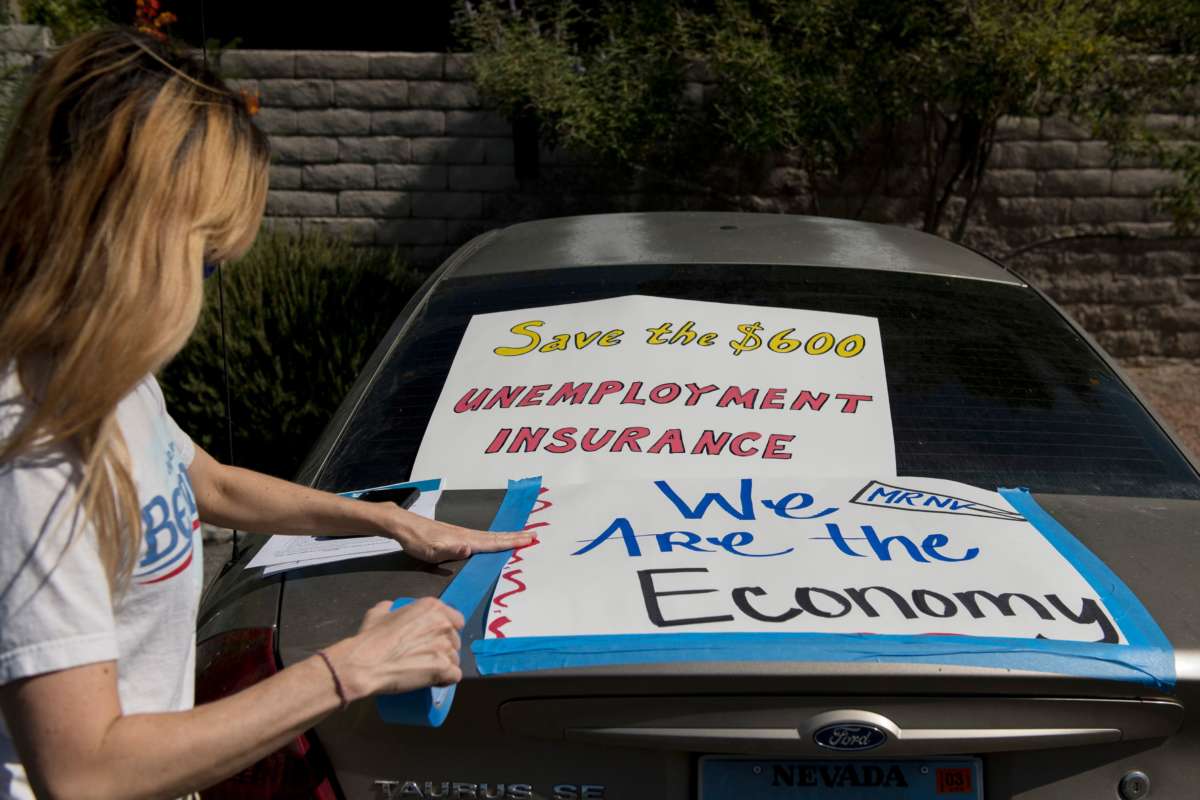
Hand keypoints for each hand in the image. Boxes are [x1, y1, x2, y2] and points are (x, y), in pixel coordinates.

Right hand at [324, 597, 464, 701]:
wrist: (365, 664)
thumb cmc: (371, 640)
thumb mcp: (377, 614)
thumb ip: (388, 607)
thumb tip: (389, 606)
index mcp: (431, 607)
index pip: (456, 619)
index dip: (447, 632)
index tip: (437, 640)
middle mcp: (442, 623)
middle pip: (455, 640)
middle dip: (444, 650)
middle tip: (426, 657)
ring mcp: (444, 646)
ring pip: (455, 659)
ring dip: (444, 666)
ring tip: (426, 670)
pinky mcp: (443, 667)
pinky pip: (455, 676)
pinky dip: (446, 680)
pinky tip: (434, 681)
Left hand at [381, 506, 533, 561]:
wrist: (405, 526)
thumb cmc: (418, 541)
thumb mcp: (431, 551)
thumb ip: (451, 551)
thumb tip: (470, 549)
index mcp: (465, 540)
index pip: (493, 543)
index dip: (511, 542)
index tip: (529, 540)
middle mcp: (467, 535)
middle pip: (496, 537)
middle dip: (515, 537)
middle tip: (534, 535)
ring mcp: (462, 534)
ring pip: (490, 536)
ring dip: (507, 536)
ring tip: (521, 536)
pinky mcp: (457, 535)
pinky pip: (482, 538)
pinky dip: (494, 538)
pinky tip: (494, 540)